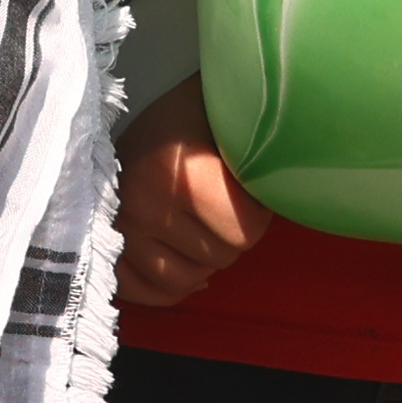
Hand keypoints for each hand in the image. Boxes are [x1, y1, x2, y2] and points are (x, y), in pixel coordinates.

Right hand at [115, 79, 270, 313]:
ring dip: (202, 257)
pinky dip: (170, 281)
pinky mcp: (105, 251)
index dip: (257, 211)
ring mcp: (118, 234)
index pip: (243, 231)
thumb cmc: (193, 113)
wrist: (133, 108)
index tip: (249, 186)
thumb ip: (261, 155)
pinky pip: (148, 293)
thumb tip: (296, 190)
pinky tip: (181, 253)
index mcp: (178, 175)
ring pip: (185, 281)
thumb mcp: (230, 118)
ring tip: (200, 221)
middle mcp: (141, 209)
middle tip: (223, 200)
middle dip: (231, 232)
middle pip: (219, 257)